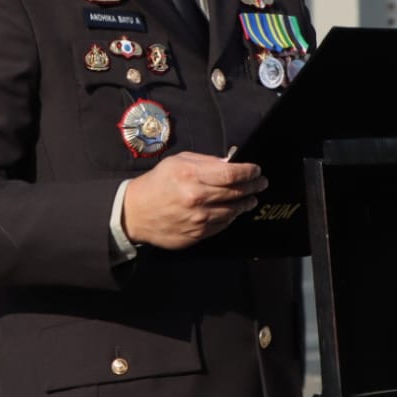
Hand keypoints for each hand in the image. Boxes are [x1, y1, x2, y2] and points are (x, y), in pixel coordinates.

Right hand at [122, 153, 266, 249]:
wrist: (135, 213)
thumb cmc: (157, 183)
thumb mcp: (177, 162)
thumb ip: (206, 161)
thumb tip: (230, 162)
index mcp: (191, 176)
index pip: (232, 174)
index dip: (249, 172)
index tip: (256, 170)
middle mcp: (197, 198)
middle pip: (237, 192)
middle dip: (253, 186)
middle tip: (261, 183)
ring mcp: (198, 219)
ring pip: (233, 211)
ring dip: (245, 203)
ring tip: (251, 198)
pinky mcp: (197, 235)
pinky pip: (222, 225)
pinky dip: (231, 217)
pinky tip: (233, 211)